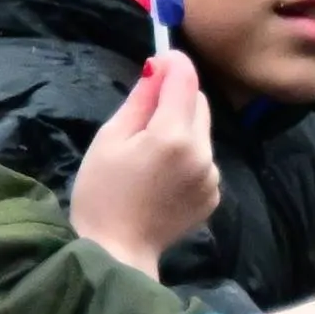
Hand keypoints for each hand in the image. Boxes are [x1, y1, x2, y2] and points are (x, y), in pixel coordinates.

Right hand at [70, 53, 219, 272]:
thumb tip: (158, 69)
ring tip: (150, 152)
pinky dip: (188, 156)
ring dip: (182, 127)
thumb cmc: (101, 194)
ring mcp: (212, 176)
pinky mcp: (213, 194)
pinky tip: (162, 175)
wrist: (117, 253)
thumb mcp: (110, 139)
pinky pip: (204, 159)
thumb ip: (140, 100)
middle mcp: (202, 152)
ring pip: (202, 131)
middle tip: (145, 113)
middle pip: (198, 102)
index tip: (158, 61)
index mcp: (173, 136)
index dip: (173, 62)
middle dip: (176, 97)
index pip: (185, 78)